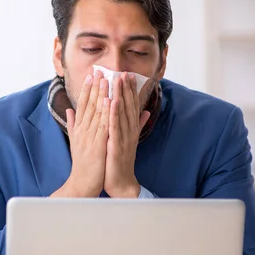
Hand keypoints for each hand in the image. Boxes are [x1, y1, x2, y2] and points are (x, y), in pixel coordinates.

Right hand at [52, 70, 109, 197]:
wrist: (81, 183)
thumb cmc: (82, 164)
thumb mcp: (75, 141)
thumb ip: (72, 124)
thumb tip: (69, 110)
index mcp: (79, 128)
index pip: (83, 105)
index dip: (87, 89)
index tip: (91, 75)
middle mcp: (83, 130)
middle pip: (89, 104)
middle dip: (94, 86)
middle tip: (99, 70)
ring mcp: (89, 137)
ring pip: (96, 112)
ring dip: (101, 94)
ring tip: (106, 80)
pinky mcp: (98, 144)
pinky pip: (103, 126)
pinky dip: (107, 113)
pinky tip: (110, 101)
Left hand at [103, 73, 150, 197]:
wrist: (120, 182)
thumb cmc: (120, 161)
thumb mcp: (129, 140)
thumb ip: (137, 125)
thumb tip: (144, 111)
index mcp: (130, 129)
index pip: (131, 105)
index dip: (130, 90)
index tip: (128, 74)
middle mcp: (129, 131)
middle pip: (129, 106)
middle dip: (127, 88)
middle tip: (124, 72)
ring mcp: (124, 138)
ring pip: (123, 113)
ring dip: (121, 96)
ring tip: (118, 81)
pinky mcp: (117, 145)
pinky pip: (115, 127)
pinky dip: (113, 114)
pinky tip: (111, 102)